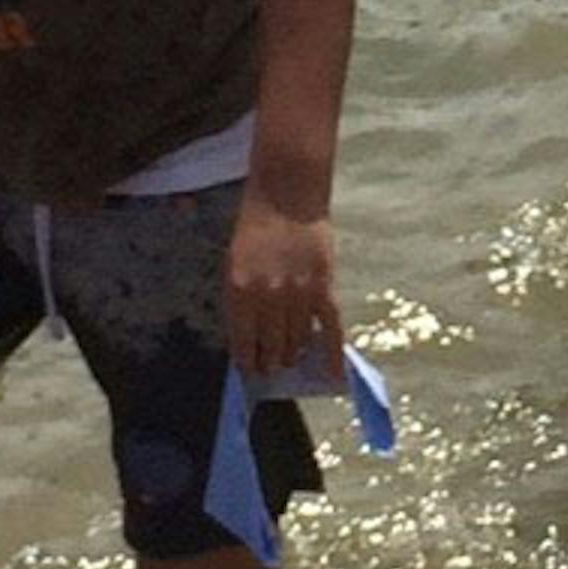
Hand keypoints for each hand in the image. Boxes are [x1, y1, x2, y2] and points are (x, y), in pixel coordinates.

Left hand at [223, 199, 341, 383]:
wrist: (287, 195)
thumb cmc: (255, 228)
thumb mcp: (233, 265)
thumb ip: (240, 302)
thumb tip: (250, 337)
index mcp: (240, 292)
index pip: (244, 344)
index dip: (248, 362)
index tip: (251, 369)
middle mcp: (269, 298)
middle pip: (273, 347)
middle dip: (271, 362)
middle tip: (271, 368)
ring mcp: (299, 294)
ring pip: (299, 342)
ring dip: (294, 355)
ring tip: (291, 358)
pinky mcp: (324, 287)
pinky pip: (331, 329)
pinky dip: (333, 354)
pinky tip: (334, 373)